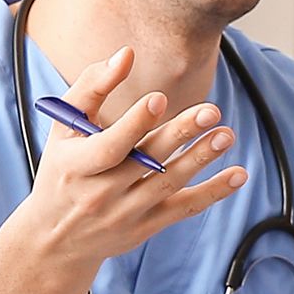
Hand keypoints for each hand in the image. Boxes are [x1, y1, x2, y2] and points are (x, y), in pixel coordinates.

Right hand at [10, 47, 249, 273]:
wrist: (56, 238)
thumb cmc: (63, 169)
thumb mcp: (64, 128)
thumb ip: (91, 87)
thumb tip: (126, 54)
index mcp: (76, 166)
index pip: (109, 146)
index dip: (135, 123)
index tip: (160, 98)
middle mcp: (101, 193)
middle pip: (145, 162)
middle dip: (179, 135)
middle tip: (211, 111)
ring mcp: (125, 213)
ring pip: (168, 184)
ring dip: (201, 158)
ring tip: (226, 134)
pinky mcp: (146, 227)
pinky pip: (183, 209)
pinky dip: (212, 192)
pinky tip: (238, 174)